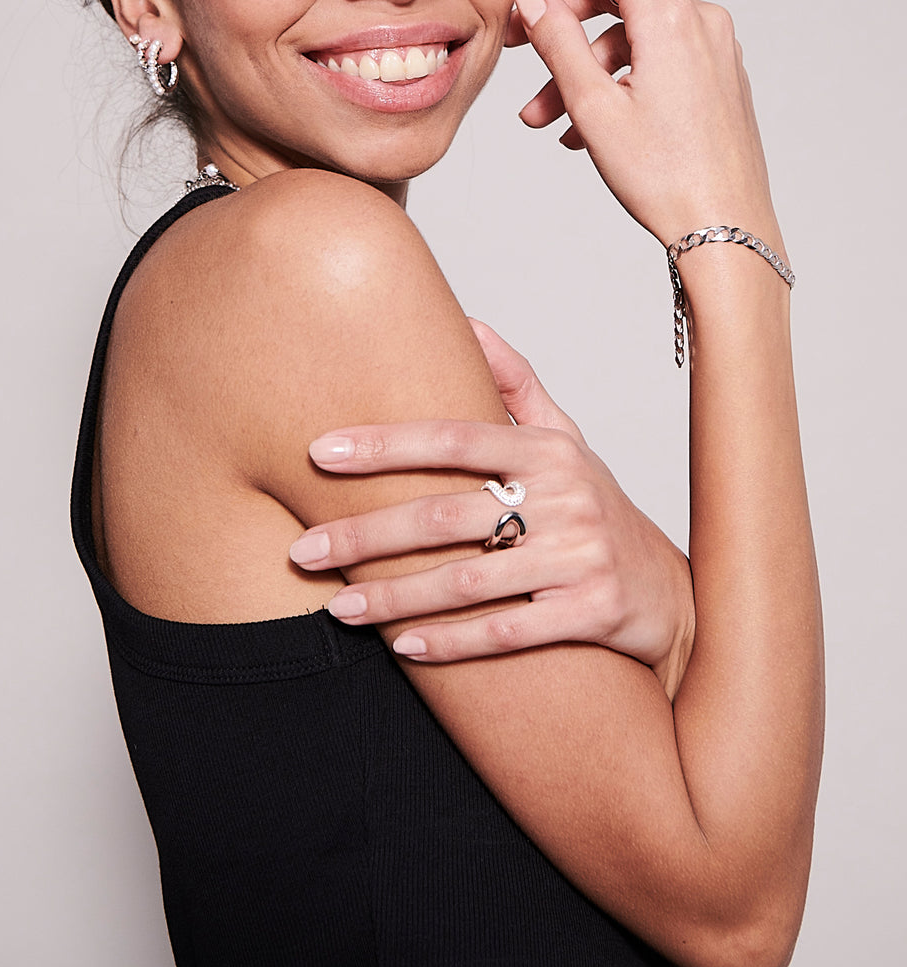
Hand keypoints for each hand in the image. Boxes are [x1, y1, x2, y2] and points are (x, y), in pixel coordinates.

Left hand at [290, 319, 693, 696]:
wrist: (663, 585)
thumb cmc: (595, 505)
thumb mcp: (564, 439)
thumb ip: (514, 383)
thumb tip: (464, 320)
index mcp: (548, 451)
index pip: (453, 438)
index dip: (382, 444)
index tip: (318, 452)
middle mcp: (566, 498)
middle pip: (443, 516)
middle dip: (363, 535)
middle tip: (304, 550)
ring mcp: (580, 558)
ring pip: (466, 582)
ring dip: (393, 598)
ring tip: (340, 608)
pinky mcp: (592, 613)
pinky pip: (506, 633)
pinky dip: (451, 643)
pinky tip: (404, 646)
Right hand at [511, 0, 781, 249]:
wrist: (722, 225)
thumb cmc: (665, 176)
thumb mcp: (594, 107)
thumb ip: (559, 45)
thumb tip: (537, 1)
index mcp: (671, 18)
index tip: (528, 22)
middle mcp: (703, 23)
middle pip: (620, 11)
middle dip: (567, 43)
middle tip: (525, 63)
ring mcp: (718, 53)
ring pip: (637, 48)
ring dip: (589, 79)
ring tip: (552, 124)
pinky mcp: (721, 83)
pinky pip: (662, 70)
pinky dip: (624, 90)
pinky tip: (595, 132)